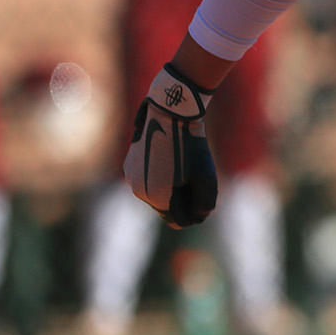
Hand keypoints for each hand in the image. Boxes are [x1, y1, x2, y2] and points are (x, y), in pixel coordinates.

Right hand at [123, 63, 218, 227]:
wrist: (170, 114)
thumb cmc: (191, 146)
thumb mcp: (206, 177)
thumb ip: (204, 203)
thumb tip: (197, 216)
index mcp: (157, 198)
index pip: (178, 220)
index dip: (195, 214)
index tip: (205, 198)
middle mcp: (138, 191)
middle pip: (167, 208)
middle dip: (183, 200)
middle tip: (196, 177)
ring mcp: (131, 177)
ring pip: (157, 194)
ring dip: (171, 188)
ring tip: (184, 167)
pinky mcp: (129, 164)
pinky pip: (148, 179)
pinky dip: (161, 176)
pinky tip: (172, 160)